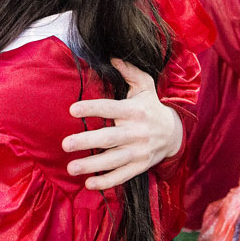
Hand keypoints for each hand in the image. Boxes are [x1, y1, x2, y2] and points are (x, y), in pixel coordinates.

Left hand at [62, 59, 182, 189]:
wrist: (174, 133)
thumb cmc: (151, 106)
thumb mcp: (145, 86)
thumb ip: (129, 72)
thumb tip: (112, 57)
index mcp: (134, 111)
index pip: (110, 109)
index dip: (92, 108)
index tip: (72, 110)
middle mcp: (137, 132)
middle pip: (109, 138)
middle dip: (86, 141)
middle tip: (65, 144)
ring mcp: (139, 151)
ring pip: (114, 160)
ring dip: (92, 165)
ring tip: (71, 168)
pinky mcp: (140, 166)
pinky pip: (123, 176)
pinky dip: (107, 181)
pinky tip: (89, 183)